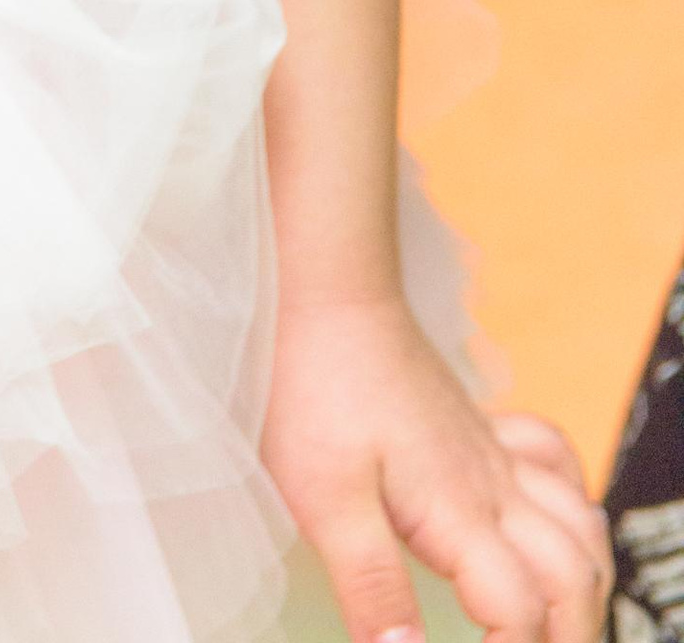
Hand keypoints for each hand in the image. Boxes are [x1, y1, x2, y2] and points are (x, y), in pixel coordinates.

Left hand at [264, 296, 608, 641]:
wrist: (324, 291)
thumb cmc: (315, 386)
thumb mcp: (327, 500)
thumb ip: (372, 585)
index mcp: (462, 516)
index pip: (523, 613)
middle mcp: (494, 488)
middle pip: (576, 577)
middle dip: (573, 633)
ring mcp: (491, 453)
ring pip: (582, 524)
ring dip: (583, 580)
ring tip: (555, 620)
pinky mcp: (476, 425)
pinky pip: (556, 464)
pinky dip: (570, 503)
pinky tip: (544, 522)